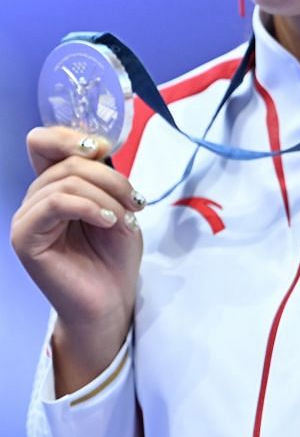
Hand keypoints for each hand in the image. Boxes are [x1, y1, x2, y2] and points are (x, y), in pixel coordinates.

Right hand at [11, 127, 142, 392]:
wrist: (112, 300)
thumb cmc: (115, 257)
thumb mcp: (118, 206)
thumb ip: (104, 178)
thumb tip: (97, 146)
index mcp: (54, 187)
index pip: (44, 143)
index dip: (72, 136)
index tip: (106, 150)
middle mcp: (35, 199)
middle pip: (65, 162)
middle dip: (110, 177)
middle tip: (135, 202)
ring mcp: (27, 218)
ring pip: (65, 182)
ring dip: (107, 195)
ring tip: (125, 218)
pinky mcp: (25, 237)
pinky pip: (56, 203)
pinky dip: (90, 207)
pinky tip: (110, 222)